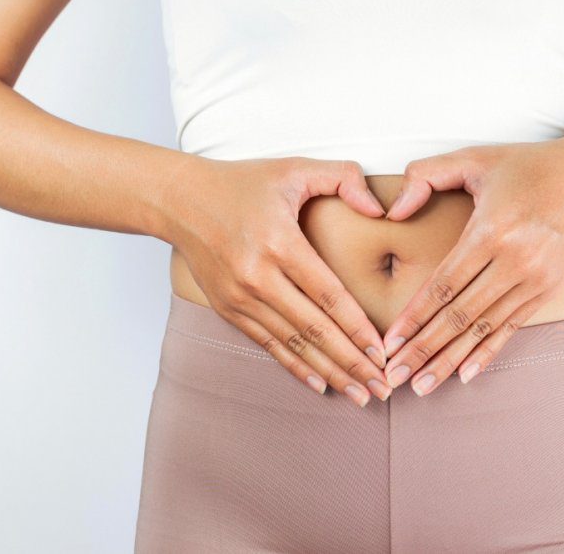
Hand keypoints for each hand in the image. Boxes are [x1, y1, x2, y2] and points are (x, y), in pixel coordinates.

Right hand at [162, 155, 393, 406]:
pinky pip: (268, 344)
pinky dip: (296, 367)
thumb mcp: (294, 167)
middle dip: (353, 362)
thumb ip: (344, 177)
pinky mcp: (227, 308)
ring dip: (330, 372)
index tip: (384, 352)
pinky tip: (320, 384)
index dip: (358, 328)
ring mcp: (239, 297)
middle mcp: (258, 277)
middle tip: (382, 388)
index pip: (329, 295)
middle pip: (315, 329)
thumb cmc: (242, 182)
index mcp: (279, 243)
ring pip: (294, 344)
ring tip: (361, 395)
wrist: (179, 199)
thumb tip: (381, 210)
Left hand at [380, 135, 563, 394]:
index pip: (442, 285)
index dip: (413, 318)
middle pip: (458, 316)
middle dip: (422, 350)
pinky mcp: (548, 290)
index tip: (389, 343)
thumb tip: (393, 211)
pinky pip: (511, 328)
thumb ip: (426, 175)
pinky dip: (487, 353)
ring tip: (420, 386)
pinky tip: (466, 375)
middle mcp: (513, 262)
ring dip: (449, 360)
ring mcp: (534, 280)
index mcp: (490, 231)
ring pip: (482, 329)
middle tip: (392, 377)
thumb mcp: (474, 158)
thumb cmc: (528, 165)